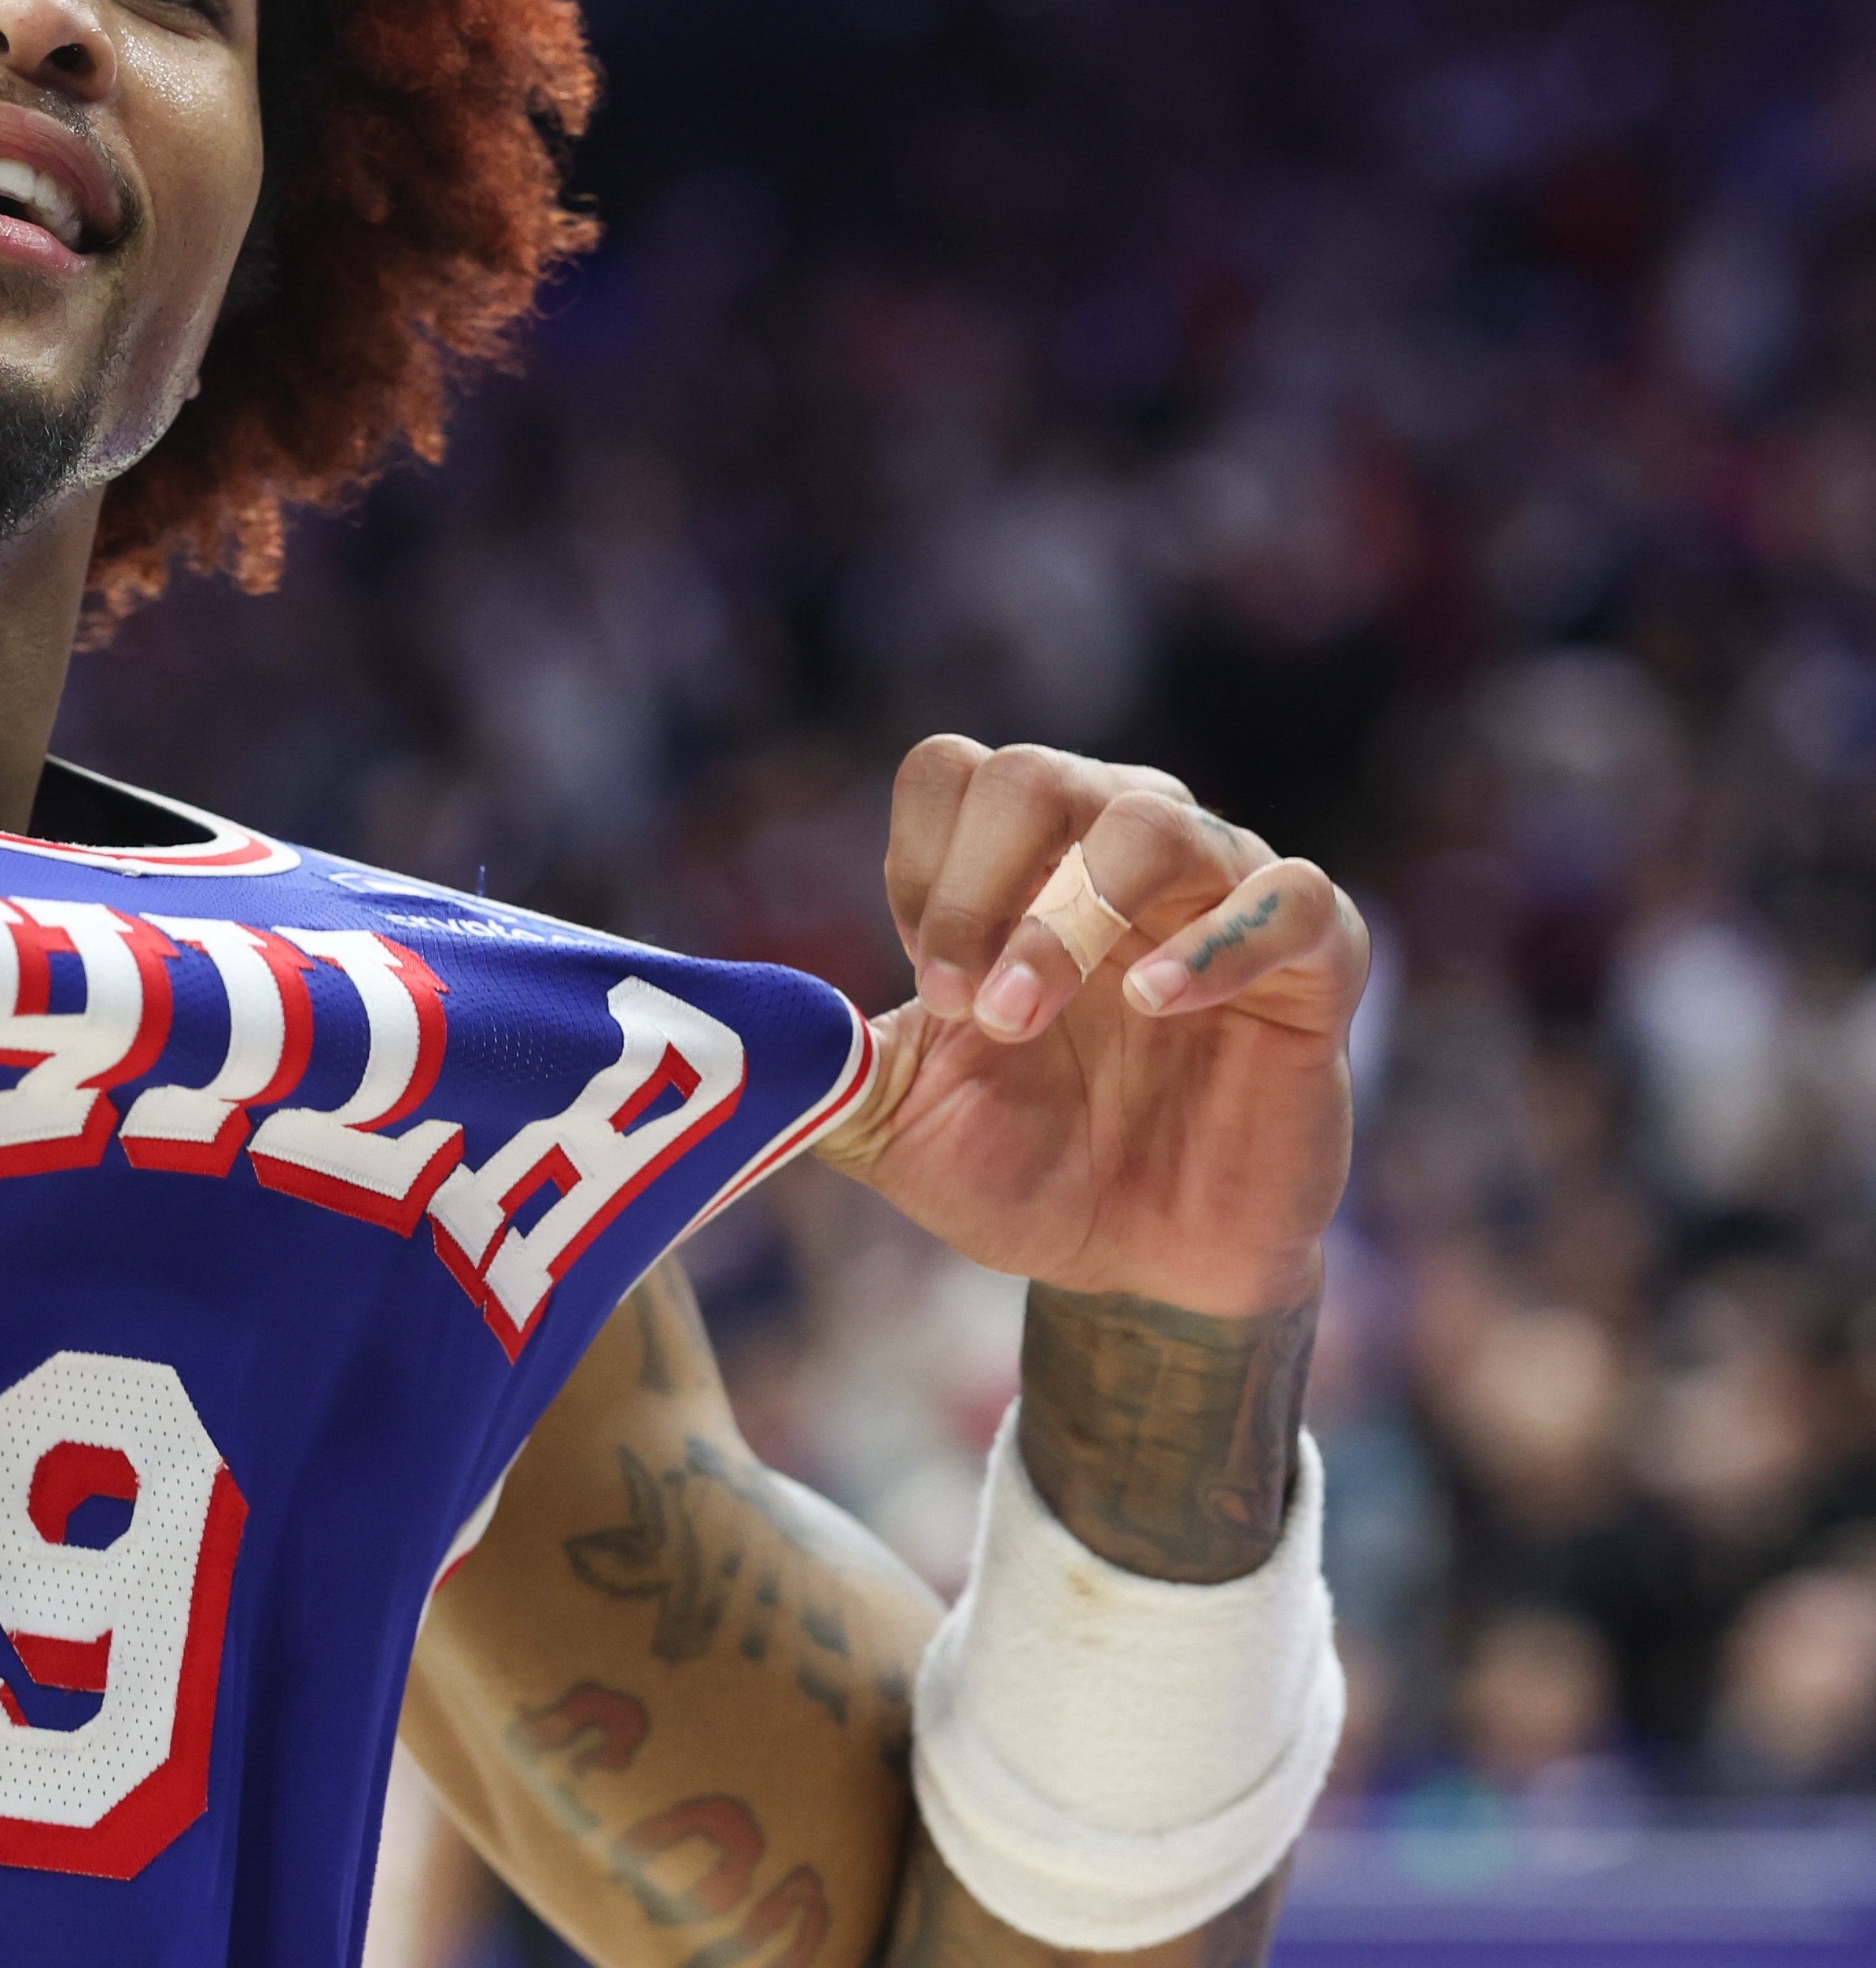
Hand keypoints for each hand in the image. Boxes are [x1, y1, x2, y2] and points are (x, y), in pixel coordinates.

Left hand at [814, 738, 1362, 1319]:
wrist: (1143, 1270)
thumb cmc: (1025, 1171)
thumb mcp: (898, 1122)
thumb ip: (823, 1063)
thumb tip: (726, 1020)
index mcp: (1017, 867)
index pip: (952, 771)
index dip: (920, 863)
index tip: (920, 979)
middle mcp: (1115, 851)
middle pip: (1036, 774)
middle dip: (980, 886)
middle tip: (961, 1005)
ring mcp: (1222, 895)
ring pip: (1154, 820)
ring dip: (1072, 915)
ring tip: (1025, 1018)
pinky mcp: (1315, 962)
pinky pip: (1293, 900)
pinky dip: (1218, 940)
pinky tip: (1153, 1002)